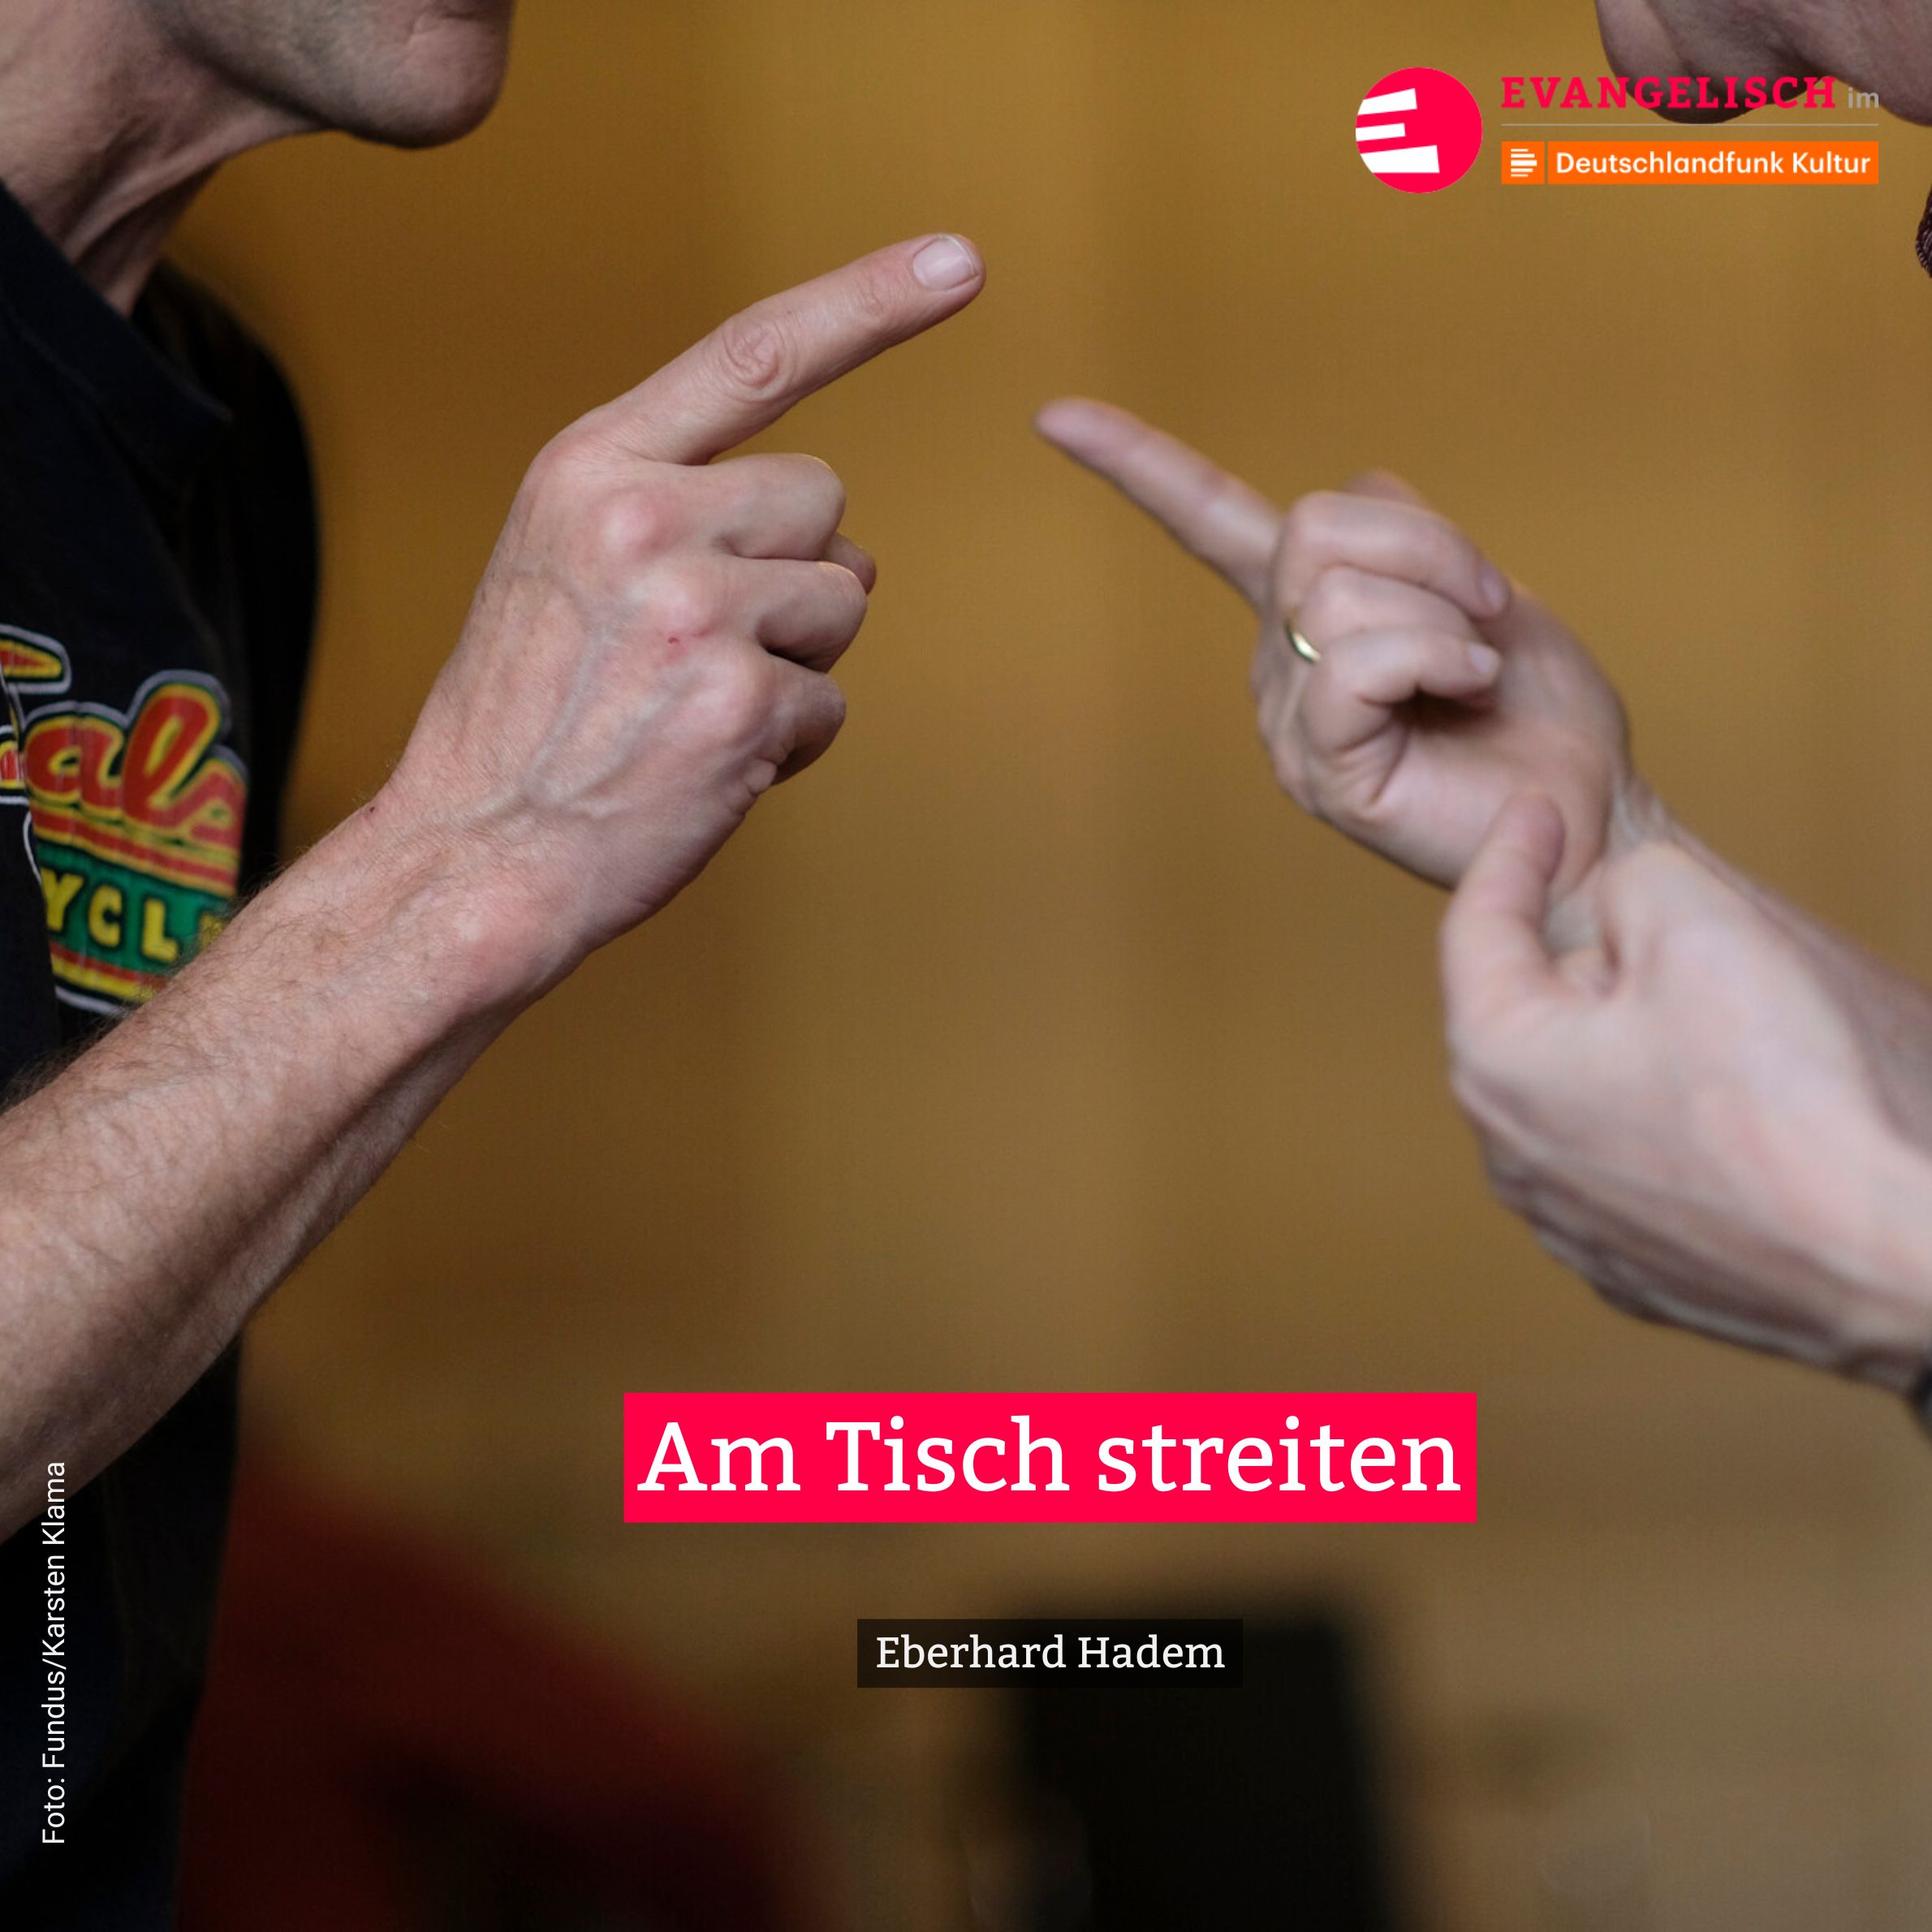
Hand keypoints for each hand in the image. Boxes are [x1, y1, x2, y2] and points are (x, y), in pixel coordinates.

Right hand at [382, 234, 985, 998]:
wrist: (478, 855)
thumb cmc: (528, 719)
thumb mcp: (562, 564)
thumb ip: (679, 508)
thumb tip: (842, 537)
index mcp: (589, 469)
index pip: (754, 354)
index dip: (868, 303)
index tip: (958, 262)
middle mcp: (643, 521)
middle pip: (824, 500)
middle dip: (793, 572)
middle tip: (696, 648)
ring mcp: (696, 611)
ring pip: (844, 601)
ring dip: (795, 661)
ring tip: (690, 706)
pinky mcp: (743, 702)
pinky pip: (832, 703)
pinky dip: (787, 742)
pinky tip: (704, 763)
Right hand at [1034, 399, 1656, 923]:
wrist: (1586, 812)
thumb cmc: (1538, 717)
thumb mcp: (1480, 591)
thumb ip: (1407, 541)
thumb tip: (1358, 498)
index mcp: (1306, 609)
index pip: (1208, 522)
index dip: (1136, 465)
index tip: (1055, 418)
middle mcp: (1278, 663)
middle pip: (1311, 529)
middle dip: (1427, 548)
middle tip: (1486, 605)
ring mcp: (1290, 720)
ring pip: (1336, 593)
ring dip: (1442, 610)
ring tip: (1478, 666)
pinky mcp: (1320, 769)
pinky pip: (1356, 663)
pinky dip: (1436, 655)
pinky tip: (1470, 686)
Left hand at [1441, 794, 1931, 1389]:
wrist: (1883, 1257)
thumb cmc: (1787, 1098)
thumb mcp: (1700, 922)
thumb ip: (1632, 881)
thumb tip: (1618, 905)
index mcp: (1498, 1064)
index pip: (1476, 930)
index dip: (1510, 852)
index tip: (1536, 809)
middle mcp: (1510, 1156)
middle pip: (1537, 1015)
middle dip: (1593, 961)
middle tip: (1673, 934)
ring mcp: (1569, 1225)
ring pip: (1586, 1093)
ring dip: (1635, 1047)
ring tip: (1730, 1042)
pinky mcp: (1635, 1270)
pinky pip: (1636, 1163)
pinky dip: (1671, 1125)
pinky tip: (1741, 1119)